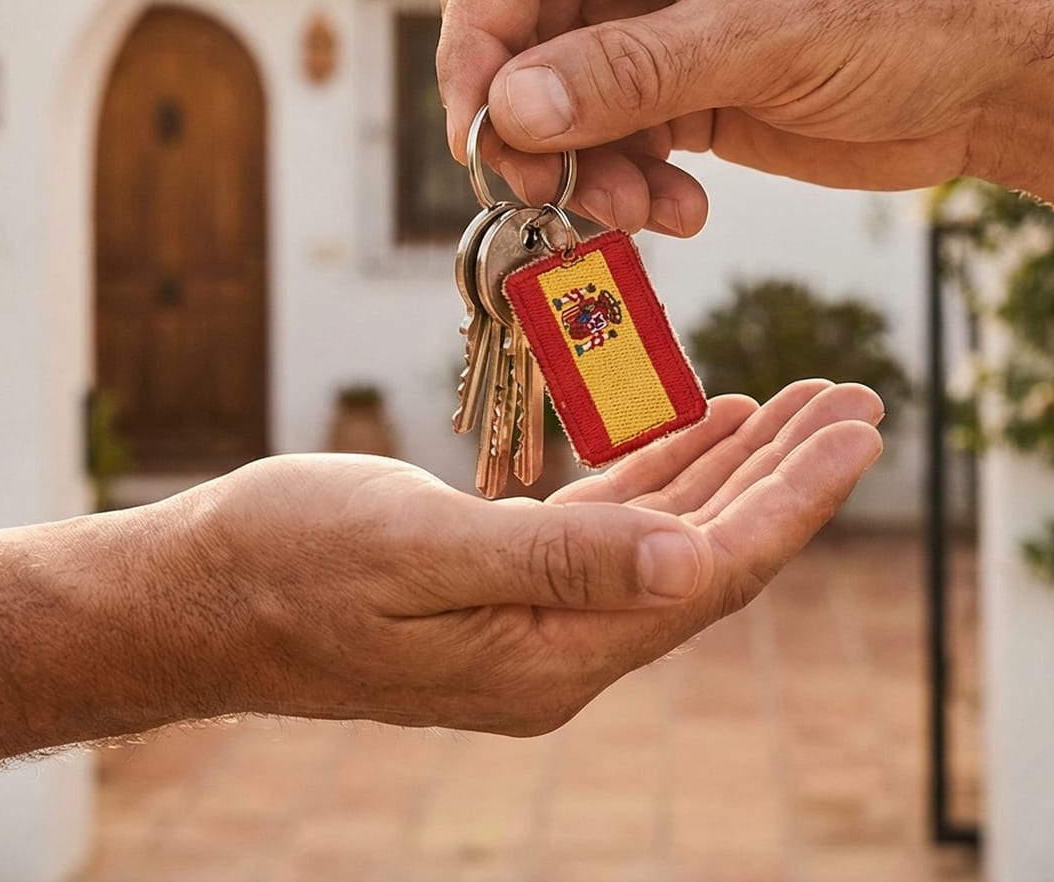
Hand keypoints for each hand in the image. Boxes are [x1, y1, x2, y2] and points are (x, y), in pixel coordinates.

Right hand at [140, 380, 881, 734]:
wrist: (191, 597)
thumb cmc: (284, 563)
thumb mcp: (418, 551)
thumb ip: (558, 555)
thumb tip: (698, 566)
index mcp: (552, 653)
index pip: (709, 575)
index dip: (792, 502)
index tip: (859, 431)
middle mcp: (560, 646)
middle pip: (709, 554)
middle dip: (790, 477)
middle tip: (862, 399)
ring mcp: (533, 617)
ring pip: (669, 534)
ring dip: (738, 466)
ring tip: (807, 400)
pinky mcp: (503, 581)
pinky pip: (611, 522)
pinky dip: (665, 469)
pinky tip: (708, 422)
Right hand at [436, 0, 1047, 233]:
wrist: (1004, 71)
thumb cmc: (912, 7)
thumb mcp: (768, 35)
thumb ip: (631, 72)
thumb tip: (509, 111)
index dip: (479, 39)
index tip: (477, 130)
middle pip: (522, 25)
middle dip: (527, 117)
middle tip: (546, 191)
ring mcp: (656, 7)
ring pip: (556, 94)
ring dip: (580, 165)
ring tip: (637, 214)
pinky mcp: (679, 75)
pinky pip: (608, 133)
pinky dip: (625, 182)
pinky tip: (680, 211)